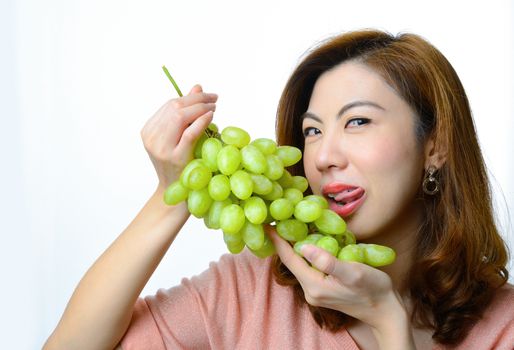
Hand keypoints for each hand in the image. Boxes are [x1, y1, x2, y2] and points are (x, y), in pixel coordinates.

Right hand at [140, 85, 217, 190]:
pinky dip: (201, 121)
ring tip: (214, 106)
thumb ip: (185, 113)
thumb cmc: (179, 163)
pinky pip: (189, 133)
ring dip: (200, 108)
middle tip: (214, 98)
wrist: (176, 190)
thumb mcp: (178, 136)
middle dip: (197, 99)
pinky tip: (211, 116)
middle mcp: (152, 138)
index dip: (189, 96)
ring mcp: (162, 148)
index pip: (169, 105)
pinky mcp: (175, 157)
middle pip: (174, 108)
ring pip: (180, 117)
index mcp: (148, 130)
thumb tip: (197, 87)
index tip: (206, 94)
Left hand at [267, 226, 405, 330]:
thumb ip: (327, 261)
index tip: (268, 224)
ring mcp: (317, 292)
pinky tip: (313, 241)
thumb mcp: (353, 272)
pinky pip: (311, 268)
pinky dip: (309, 253)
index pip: (289, 259)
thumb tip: (303, 247)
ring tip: (294, 225)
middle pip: (293, 262)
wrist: (386, 310)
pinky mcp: (324, 290)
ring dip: (298, 246)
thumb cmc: (373, 289)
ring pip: (302, 264)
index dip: (278, 241)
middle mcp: (311, 291)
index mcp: (314, 286)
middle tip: (281, 219)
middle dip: (286, 241)